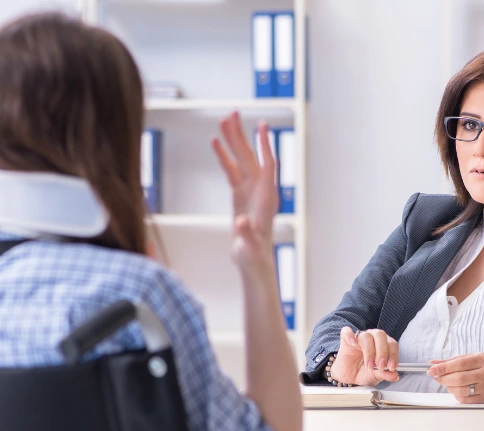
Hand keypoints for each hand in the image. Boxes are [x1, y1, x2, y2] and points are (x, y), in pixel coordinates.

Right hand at [211, 112, 278, 268]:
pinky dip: (224, 156)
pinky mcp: (239, 196)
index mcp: (266, 198)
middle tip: (233, 113)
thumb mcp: (248, 247)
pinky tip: (216, 142)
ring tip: (223, 120)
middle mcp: (260, 190)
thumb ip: (245, 233)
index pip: (267, 166)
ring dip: (232, 141)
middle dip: (242, 135)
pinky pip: (231, 171)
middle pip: (251, 157)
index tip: (262, 126)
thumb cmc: (253, 256)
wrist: (252, 263)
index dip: (264, 146)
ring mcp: (249, 191)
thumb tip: (239, 222)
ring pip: (240, 160)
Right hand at [329, 327, 399, 386]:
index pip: (392, 344)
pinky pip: (347, 332)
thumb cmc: (362, 373)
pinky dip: (350, 336)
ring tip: (369, 365)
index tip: (391, 367)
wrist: (347, 377)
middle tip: (381, 366)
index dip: (393, 355)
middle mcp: (372, 338)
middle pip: (380, 336)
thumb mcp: (375, 377)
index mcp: (383, 344)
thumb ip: (385, 374)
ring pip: (366, 336)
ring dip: (369, 351)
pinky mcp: (346, 339)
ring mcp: (359, 337)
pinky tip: (353, 344)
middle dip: (382, 352)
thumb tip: (395, 375)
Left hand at [427, 352, 483, 402]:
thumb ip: (451, 361)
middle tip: (437, 376)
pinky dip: (456, 394)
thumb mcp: (470, 358)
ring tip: (447, 382)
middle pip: (459, 378)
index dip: (443, 368)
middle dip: (443, 378)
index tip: (432, 370)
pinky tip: (456, 389)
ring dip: (448, 387)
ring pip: (460, 390)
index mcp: (482, 360)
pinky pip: (465, 400)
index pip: (459, 364)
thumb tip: (433, 364)